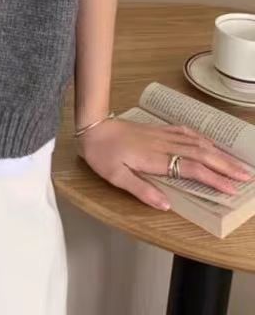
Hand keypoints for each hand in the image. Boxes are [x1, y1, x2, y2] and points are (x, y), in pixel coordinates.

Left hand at [75, 117, 254, 210]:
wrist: (92, 126)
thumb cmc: (101, 154)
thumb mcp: (115, 176)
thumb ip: (141, 190)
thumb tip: (166, 205)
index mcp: (155, 158)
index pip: (190, 169)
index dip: (212, 178)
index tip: (231, 188)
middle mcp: (163, 145)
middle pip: (201, 154)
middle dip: (225, 165)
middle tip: (246, 175)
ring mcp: (162, 135)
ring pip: (196, 142)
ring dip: (218, 153)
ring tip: (237, 162)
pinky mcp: (158, 130)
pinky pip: (185, 132)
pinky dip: (202, 138)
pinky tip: (210, 143)